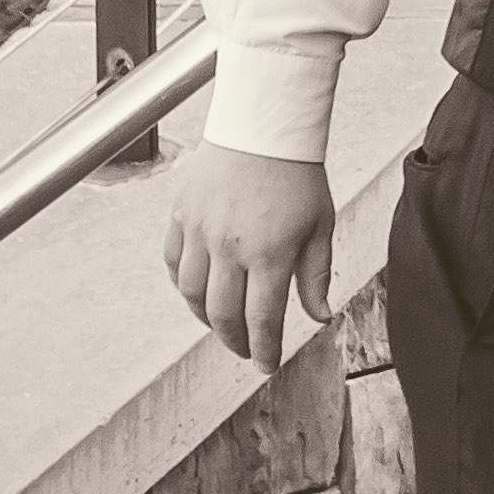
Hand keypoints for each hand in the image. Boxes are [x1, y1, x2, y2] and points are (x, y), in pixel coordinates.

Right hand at [162, 141, 335, 363]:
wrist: (262, 127)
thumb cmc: (298, 175)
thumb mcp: (321, 226)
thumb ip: (317, 275)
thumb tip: (320, 316)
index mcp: (270, 253)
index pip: (262, 319)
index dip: (263, 349)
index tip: (266, 365)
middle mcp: (230, 247)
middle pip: (223, 313)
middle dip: (234, 340)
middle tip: (245, 351)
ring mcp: (200, 232)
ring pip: (191, 293)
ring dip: (204, 318)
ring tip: (221, 325)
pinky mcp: (181, 216)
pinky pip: (173, 262)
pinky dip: (182, 285)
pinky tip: (197, 293)